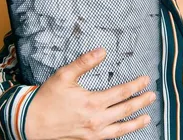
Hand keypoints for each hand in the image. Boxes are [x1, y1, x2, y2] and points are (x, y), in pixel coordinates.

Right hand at [25, 48, 155, 139]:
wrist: (30, 123)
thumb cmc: (47, 98)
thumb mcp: (64, 76)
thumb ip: (84, 62)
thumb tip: (102, 51)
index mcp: (92, 103)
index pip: (121, 92)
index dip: (136, 86)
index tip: (145, 80)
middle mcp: (96, 120)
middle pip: (125, 110)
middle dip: (141, 102)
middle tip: (152, 96)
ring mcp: (93, 134)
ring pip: (121, 129)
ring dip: (136, 122)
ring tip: (147, 117)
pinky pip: (109, 139)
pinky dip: (121, 134)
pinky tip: (125, 130)